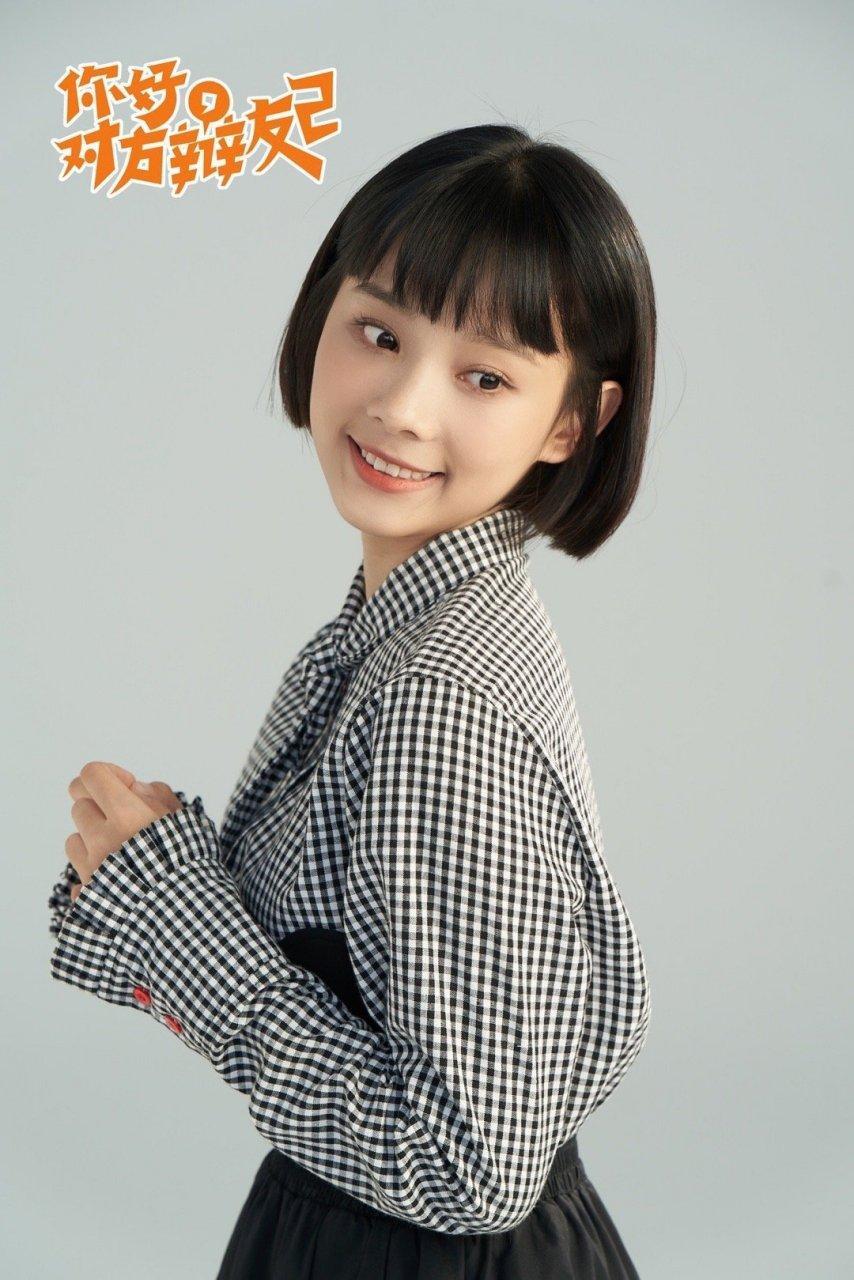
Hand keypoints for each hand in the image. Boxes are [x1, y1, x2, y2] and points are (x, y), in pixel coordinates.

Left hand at [66, 761, 182, 891]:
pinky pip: (77, 878)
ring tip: (122, 857)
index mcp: (128, 815)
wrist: (189, 924)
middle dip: (101, 809)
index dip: (108, 775)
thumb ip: (159, 797)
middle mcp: (102, 840)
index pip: (92, 775)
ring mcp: (90, 870)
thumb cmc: (191, 868)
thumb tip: (135, 787)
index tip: (127, 788)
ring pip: (74, 840)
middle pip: (80, 806)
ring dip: (92, 842)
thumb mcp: (187, 823)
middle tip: (127, 825)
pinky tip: (119, 884)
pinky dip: (92, 877)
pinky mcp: (85, 897)